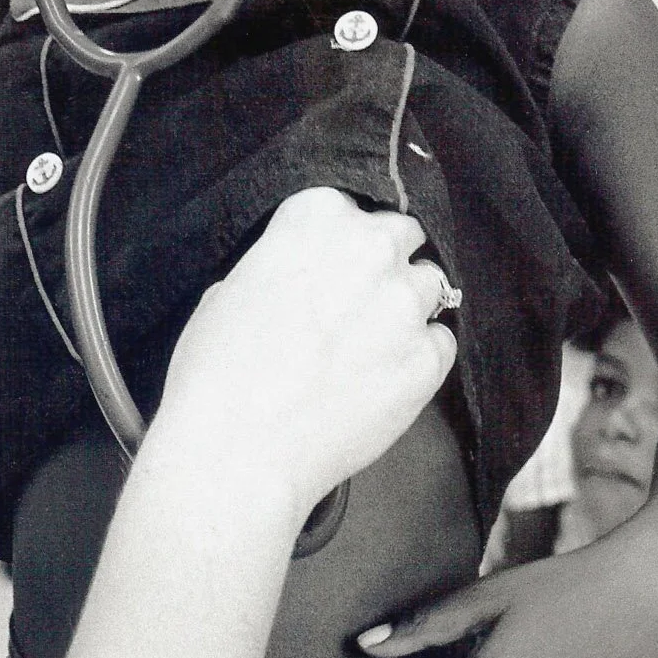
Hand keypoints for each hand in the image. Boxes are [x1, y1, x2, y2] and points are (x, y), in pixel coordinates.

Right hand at [158, 187, 457, 528]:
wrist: (239, 451)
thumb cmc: (215, 372)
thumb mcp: (228, 290)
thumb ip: (279, 267)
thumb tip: (295, 281)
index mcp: (315, 217)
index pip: (349, 205)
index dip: (341, 238)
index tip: (331, 263)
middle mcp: (370, 247)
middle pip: (402, 234)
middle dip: (384, 261)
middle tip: (358, 300)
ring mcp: (405, 303)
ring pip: (431, 285)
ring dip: (408, 306)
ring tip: (373, 344)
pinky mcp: (428, 360)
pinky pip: (441, 343)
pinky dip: (420, 356)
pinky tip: (383, 378)